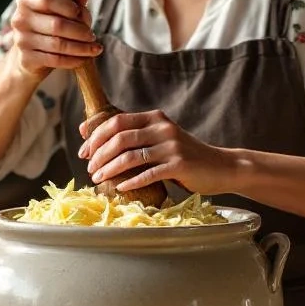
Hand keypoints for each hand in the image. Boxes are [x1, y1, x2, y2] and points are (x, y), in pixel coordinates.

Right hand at [6, 0, 101, 81]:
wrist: (29, 55)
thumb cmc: (47, 26)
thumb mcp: (60, 10)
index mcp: (26, 0)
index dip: (67, 5)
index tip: (81, 13)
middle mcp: (20, 19)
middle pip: (56, 24)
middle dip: (80, 31)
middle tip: (93, 36)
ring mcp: (21, 40)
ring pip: (58, 44)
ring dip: (81, 48)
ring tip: (95, 48)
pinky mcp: (26, 59)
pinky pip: (55, 60)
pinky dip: (73, 60)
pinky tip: (84, 59)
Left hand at [77, 110, 244, 195]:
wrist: (221, 167)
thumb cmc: (185, 156)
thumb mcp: (161, 139)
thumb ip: (137, 137)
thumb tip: (98, 142)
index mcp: (154, 118)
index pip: (116, 121)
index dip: (95, 135)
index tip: (83, 150)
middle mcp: (162, 128)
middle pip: (120, 137)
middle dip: (98, 153)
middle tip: (89, 168)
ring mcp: (171, 146)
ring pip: (130, 155)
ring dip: (110, 168)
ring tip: (98, 178)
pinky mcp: (179, 165)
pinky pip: (148, 173)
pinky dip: (131, 181)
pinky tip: (120, 187)